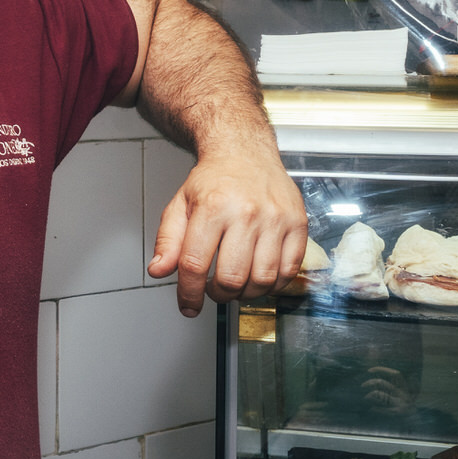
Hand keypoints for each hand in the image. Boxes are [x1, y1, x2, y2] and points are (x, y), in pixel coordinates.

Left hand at [147, 148, 307, 314]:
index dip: (189, 293)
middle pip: (232, 278)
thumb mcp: (180, 205)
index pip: (195, 264)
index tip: (188, 305)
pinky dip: (274, 285)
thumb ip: (168, 240)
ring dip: (246, 294)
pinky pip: (289, 270)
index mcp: (212, 207)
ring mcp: (275, 219)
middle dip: (219, 295)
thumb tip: (159, 270)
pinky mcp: (298, 223)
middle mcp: (246, 213)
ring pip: (263, 279)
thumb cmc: (213, 180)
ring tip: (237, 286)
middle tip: (215, 291)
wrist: (245, 152)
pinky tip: (260, 278)